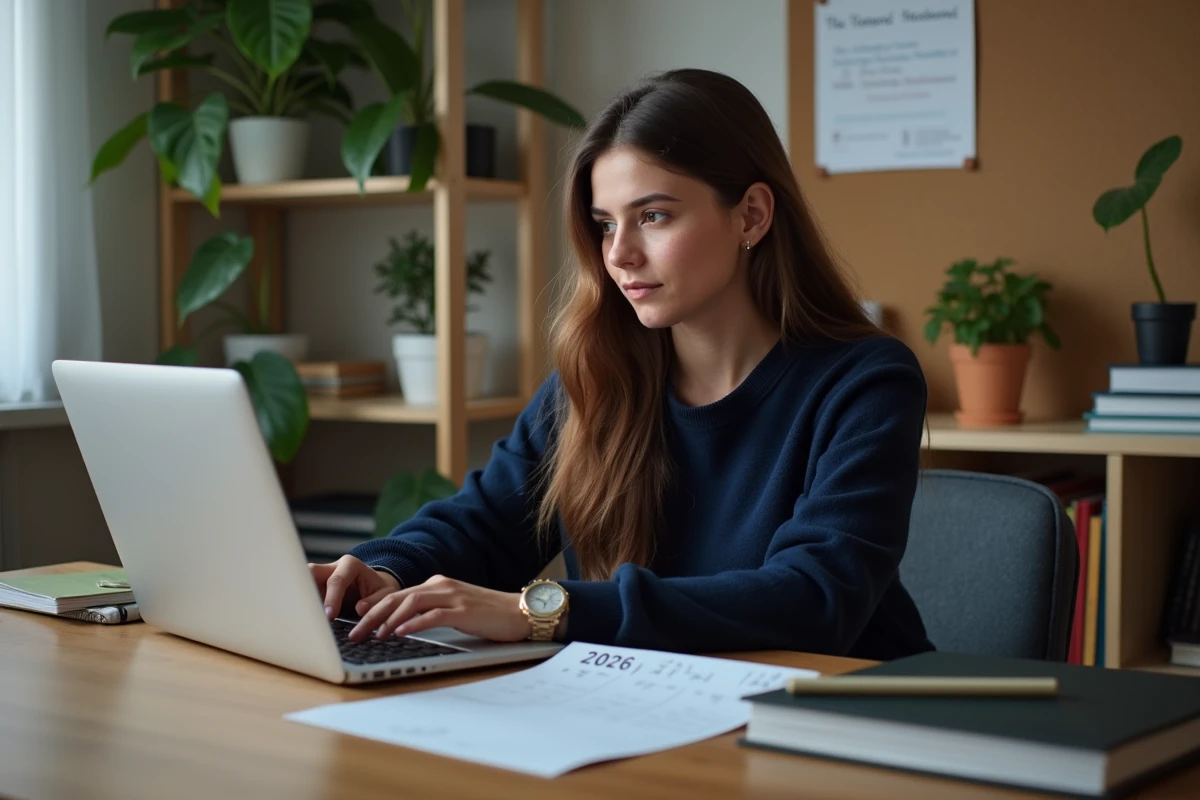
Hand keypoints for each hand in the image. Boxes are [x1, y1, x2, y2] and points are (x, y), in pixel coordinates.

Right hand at [309, 555, 400, 620]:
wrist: (374, 588)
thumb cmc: (380, 591)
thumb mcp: (386, 595)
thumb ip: (375, 601)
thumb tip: (360, 609)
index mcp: (351, 565)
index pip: (337, 580)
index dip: (332, 598)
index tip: (329, 616)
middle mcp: (332, 567)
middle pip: (311, 572)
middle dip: (306, 590)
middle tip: (307, 613)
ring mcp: (321, 577)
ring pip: (302, 582)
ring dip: (301, 598)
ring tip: (301, 618)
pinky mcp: (315, 588)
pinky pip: (304, 594)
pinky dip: (303, 605)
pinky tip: (302, 619)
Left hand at [347, 574, 531, 642]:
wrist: (521, 611)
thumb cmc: (489, 614)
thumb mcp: (455, 609)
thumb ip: (432, 611)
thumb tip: (403, 626)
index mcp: (437, 584)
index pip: (398, 593)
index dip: (374, 604)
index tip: (356, 616)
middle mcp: (441, 586)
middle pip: (397, 597)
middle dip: (372, 614)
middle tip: (354, 631)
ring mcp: (453, 596)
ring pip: (410, 604)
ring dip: (387, 620)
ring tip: (372, 634)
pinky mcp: (464, 610)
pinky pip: (433, 615)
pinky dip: (413, 623)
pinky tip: (400, 632)